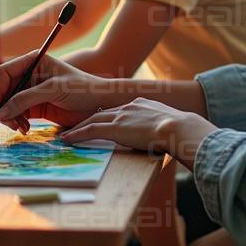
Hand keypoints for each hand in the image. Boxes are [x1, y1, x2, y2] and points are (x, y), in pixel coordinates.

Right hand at [0, 51, 121, 131]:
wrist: (100, 104)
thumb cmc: (82, 89)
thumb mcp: (53, 90)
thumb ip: (26, 98)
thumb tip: (1, 111)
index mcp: (33, 61)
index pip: (4, 72)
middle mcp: (28, 74)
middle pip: (3, 90)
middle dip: (2, 106)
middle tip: (7, 122)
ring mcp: (31, 91)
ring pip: (8, 104)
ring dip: (10, 117)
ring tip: (20, 128)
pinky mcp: (35, 107)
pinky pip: (17, 114)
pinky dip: (17, 122)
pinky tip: (25, 129)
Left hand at [61, 99, 217, 166]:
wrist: (179, 128)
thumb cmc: (181, 132)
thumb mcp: (169, 126)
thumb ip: (161, 129)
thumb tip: (165, 140)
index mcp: (141, 104)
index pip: (117, 110)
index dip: (105, 116)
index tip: (96, 121)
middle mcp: (129, 107)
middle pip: (101, 113)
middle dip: (86, 119)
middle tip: (72, 126)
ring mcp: (121, 116)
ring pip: (92, 120)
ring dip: (76, 128)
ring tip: (64, 135)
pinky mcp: (116, 128)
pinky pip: (91, 130)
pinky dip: (77, 134)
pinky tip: (67, 139)